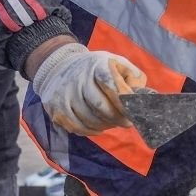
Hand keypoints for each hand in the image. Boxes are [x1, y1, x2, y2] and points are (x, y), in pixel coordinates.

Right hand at [31, 43, 145, 135]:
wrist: (60, 66)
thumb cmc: (98, 68)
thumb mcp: (119, 65)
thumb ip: (134, 79)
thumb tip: (141, 98)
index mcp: (98, 66)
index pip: (114, 88)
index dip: (125, 105)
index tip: (134, 115)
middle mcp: (78, 79)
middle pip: (101, 107)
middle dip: (117, 119)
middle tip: (126, 123)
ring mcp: (64, 94)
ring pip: (88, 119)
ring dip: (104, 126)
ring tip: (112, 123)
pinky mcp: (54, 108)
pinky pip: (74, 126)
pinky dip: (89, 131)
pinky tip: (98, 129)